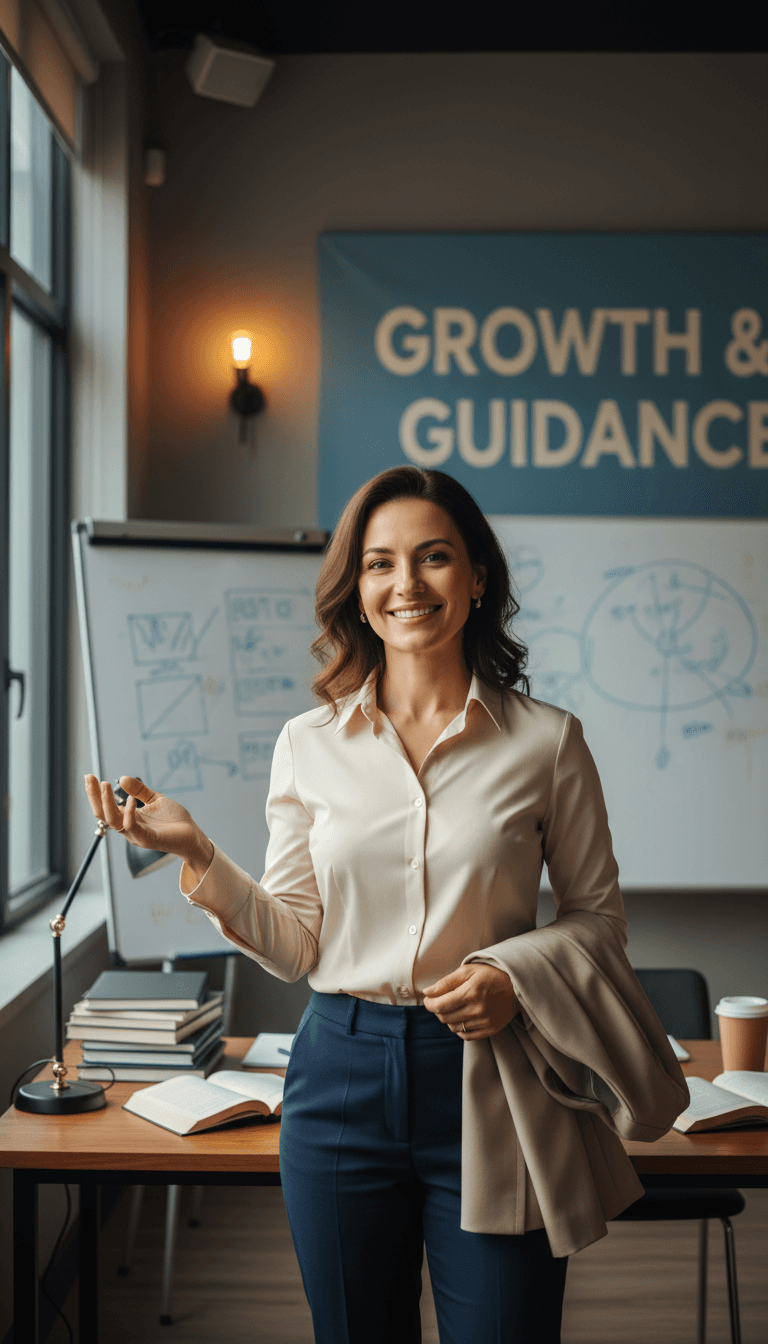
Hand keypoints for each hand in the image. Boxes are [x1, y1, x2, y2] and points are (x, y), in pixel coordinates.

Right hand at [84, 775, 212, 868]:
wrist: (192, 835)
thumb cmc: (174, 820)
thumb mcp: (155, 799)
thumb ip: (140, 791)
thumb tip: (122, 778)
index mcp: (128, 818)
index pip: (105, 807)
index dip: (96, 793)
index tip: (89, 776)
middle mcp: (128, 828)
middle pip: (103, 814)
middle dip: (94, 796)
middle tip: (90, 778)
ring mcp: (136, 835)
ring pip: (113, 820)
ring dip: (107, 802)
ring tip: (105, 785)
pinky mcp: (147, 839)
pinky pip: (131, 827)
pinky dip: (129, 812)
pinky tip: (131, 799)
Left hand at [422, 963, 520, 1039]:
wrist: (518, 985)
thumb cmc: (491, 974)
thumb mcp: (468, 970)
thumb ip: (446, 982)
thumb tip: (427, 992)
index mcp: (471, 992)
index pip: (440, 1005)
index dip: (429, 1004)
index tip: (428, 999)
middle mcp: (478, 1009)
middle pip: (445, 1017)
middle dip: (437, 1010)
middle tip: (440, 1001)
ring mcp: (485, 1022)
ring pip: (454, 1027)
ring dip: (447, 1019)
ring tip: (452, 1008)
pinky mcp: (490, 1030)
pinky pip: (466, 1036)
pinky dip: (459, 1029)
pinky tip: (461, 1018)